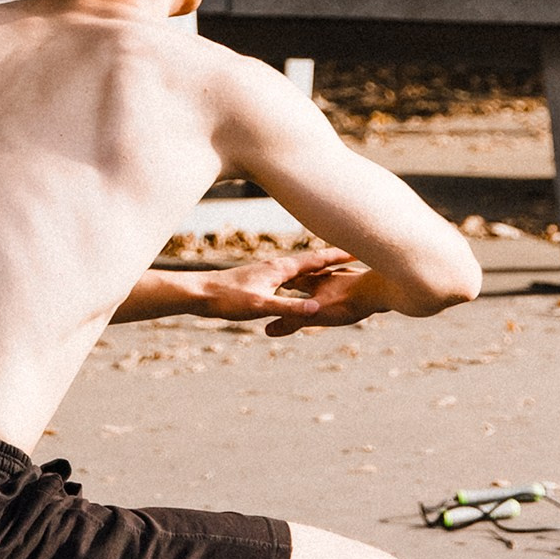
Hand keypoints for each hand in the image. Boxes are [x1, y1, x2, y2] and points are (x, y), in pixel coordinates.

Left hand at [192, 251, 382, 332]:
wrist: (198, 293)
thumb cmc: (227, 299)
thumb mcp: (261, 306)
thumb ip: (290, 307)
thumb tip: (316, 308)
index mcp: (281, 269)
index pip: (318, 260)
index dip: (340, 256)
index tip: (361, 251)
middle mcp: (277, 266)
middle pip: (313, 259)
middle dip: (335, 256)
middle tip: (357, 252)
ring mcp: (268, 271)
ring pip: (301, 266)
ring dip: (320, 265)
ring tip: (336, 264)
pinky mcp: (260, 278)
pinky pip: (291, 274)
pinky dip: (304, 274)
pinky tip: (300, 280)